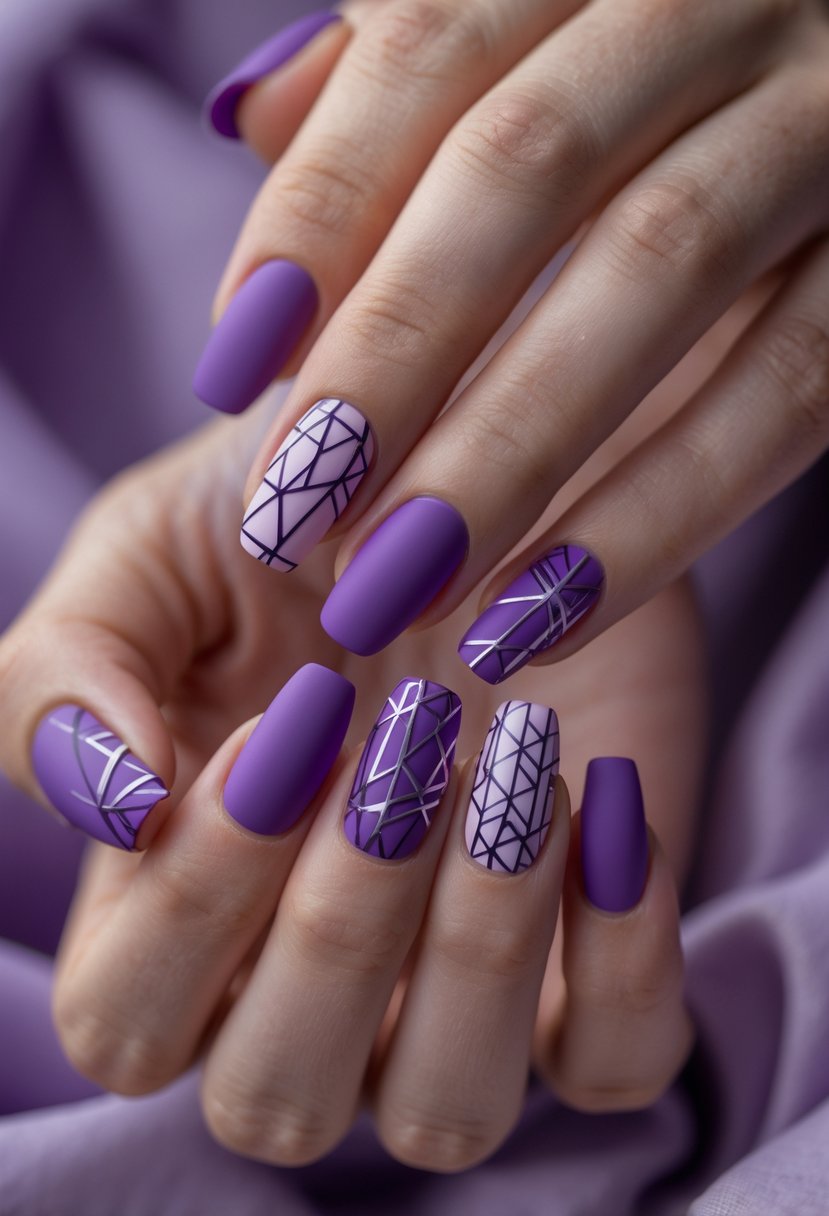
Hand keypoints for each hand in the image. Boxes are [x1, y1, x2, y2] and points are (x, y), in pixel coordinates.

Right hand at [0, 408, 701, 1168]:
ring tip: (510, 768)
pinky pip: (615, 1065)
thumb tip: (116, 806)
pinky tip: (602, 800)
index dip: (197, 895)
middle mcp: (304, 984)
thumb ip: (63, 680)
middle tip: (401, 743)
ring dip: (474, 951)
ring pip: (443, 1114)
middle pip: (273, 1102)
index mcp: (175, 912)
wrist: (464, 478)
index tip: (288, 720)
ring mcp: (451, 990)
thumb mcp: (143, 563)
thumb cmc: (286, 530)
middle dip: (335, 928)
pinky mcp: (590, 962)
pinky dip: (623, 960)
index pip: (129, 1023)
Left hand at [195, 0, 828, 676]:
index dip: (318, 216)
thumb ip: (408, 69)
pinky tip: (543, 613)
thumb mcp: (530, 36)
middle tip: (296, 515)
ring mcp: (823, 123)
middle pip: (527, 169)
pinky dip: (659, 513)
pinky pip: (787, 388)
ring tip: (396, 588)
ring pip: (660, 269)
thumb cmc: (650, 78)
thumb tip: (260, 114)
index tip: (230, 373)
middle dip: (395, 355)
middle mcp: (714, 1)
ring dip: (509, 452)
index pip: (429, 53)